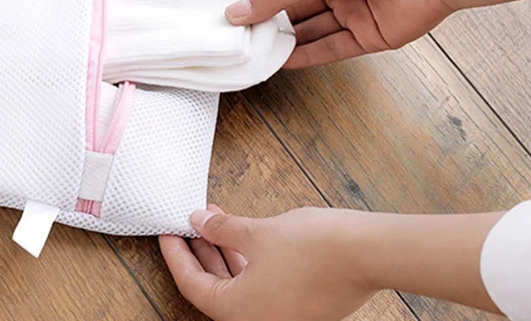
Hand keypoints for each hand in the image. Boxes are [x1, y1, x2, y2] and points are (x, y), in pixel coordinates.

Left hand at [160, 204, 503, 319]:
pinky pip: (259, 285)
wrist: (365, 253)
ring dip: (223, 253)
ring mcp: (280, 317)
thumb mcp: (256, 233)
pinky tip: (240, 233)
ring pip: (238, 286)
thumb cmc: (313, 246)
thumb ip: (221, 230)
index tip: (165, 233)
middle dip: (200, 252)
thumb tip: (198, 222)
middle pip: (214, 289)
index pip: (193, 286)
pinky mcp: (299, 307)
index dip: (176, 256)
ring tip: (212, 219)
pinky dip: (246, 260)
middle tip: (186, 224)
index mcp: (239, 312)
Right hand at [226, 0, 530, 68]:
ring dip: (285, 42)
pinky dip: (308, 56)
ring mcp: (350, 12)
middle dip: (267, 23)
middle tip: (237, 39)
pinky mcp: (367, 36)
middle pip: (293, 9)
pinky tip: (284, 63)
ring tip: (254, 54)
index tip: (228, 12)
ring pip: (310, 31)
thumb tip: (239, 10)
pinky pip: (331, 48)